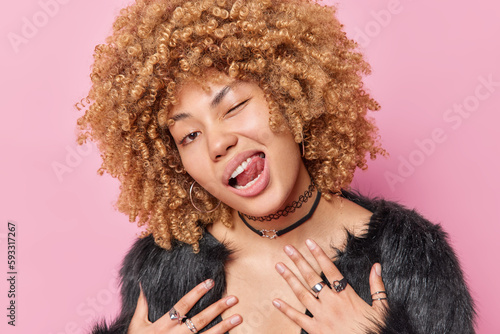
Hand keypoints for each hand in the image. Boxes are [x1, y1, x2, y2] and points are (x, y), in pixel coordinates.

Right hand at [128, 279, 241, 333]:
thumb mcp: (136, 325)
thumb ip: (142, 305)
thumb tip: (143, 284)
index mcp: (162, 325)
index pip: (183, 305)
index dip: (197, 293)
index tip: (210, 282)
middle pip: (200, 320)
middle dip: (217, 308)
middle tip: (233, 298)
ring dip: (224, 327)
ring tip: (238, 318)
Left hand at [273, 239, 387, 333]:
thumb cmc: (375, 329)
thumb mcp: (381, 308)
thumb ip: (377, 287)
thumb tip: (376, 267)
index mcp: (347, 296)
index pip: (330, 270)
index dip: (319, 255)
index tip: (309, 242)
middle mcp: (332, 303)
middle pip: (313, 278)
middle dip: (299, 261)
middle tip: (288, 249)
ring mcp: (322, 316)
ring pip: (302, 294)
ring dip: (290, 279)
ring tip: (279, 266)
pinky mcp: (316, 330)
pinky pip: (298, 318)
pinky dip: (286, 310)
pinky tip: (276, 301)